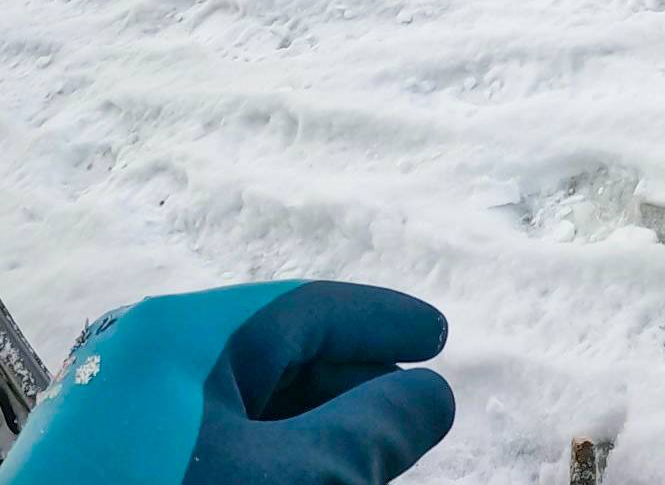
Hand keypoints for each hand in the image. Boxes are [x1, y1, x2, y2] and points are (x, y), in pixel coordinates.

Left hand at [0, 281, 455, 484]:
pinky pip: (210, 444)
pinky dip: (270, 458)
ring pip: (243, 407)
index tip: (440, 337)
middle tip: (412, 416)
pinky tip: (306, 481)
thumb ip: (374, 431)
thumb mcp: (299, 480)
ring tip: (368, 460)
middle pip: (273, 357)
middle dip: (352, 385)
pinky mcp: (111, 471)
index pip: (304, 309)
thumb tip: (431, 395)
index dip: (382, 322)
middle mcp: (139, 364)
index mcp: (177, 339)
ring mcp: (116, 422)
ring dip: (315, 430)